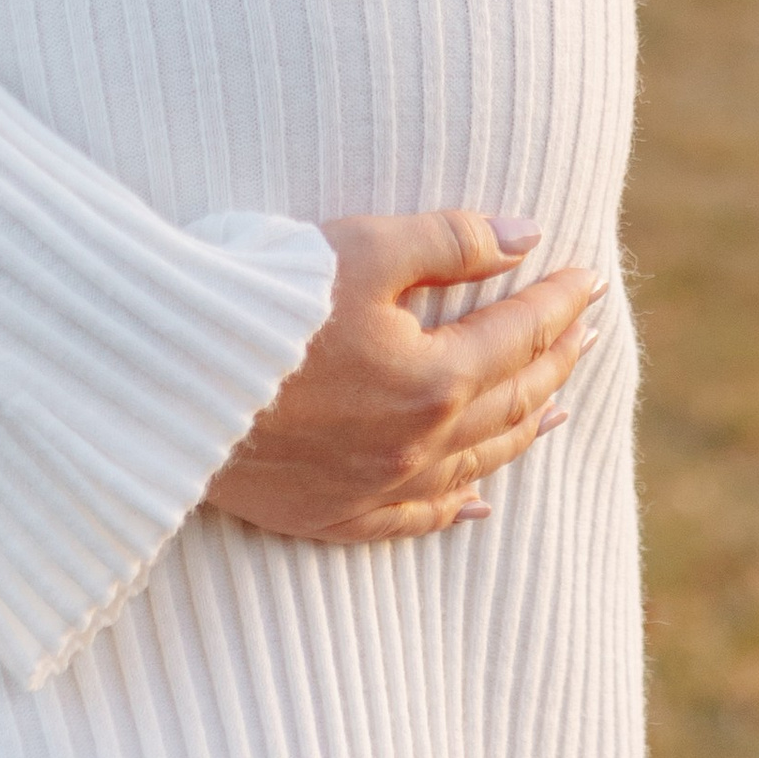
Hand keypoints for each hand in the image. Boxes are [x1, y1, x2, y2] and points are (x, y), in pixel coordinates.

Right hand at [203, 212, 602, 542]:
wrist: (170, 383)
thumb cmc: (263, 304)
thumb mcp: (360, 249)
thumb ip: (450, 242)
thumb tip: (527, 237)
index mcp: (434, 378)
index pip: (518, 333)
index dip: (558, 302)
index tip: (588, 277)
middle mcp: (419, 444)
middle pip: (510, 401)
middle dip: (553, 360)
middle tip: (585, 333)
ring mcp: (377, 487)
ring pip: (478, 464)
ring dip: (524, 429)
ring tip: (556, 406)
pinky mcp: (333, 515)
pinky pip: (417, 520)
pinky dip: (459, 508)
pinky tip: (481, 504)